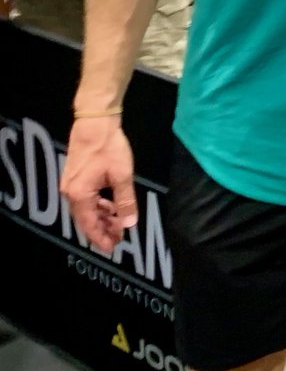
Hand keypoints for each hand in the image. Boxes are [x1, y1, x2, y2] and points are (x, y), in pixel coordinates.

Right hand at [61, 117, 138, 252]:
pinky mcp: (75, 177)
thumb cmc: (108, 147)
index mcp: (79, 195)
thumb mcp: (121, 175)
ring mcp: (71, 184)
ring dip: (101, 217)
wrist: (94, 122)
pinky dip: (98, 205)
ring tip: (118, 223)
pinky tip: (110, 205)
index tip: (112, 248)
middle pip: (86, 219)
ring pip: (86, 209)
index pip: (89, 225)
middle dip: (103, 229)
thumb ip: (125, 200)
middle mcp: (71, 193)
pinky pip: (86, 198)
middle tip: (119, 237)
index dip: (101, 238)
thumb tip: (129, 223)